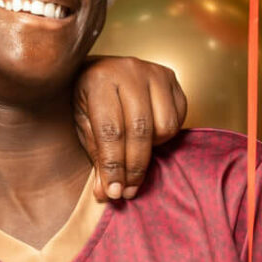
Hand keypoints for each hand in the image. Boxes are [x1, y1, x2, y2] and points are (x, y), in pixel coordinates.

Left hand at [72, 55, 185, 201]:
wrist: (101, 68)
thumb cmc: (89, 98)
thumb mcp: (83, 124)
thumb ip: (96, 156)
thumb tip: (107, 193)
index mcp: (99, 80)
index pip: (111, 131)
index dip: (114, 166)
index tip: (114, 192)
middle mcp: (129, 71)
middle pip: (140, 131)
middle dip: (134, 167)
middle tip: (128, 191)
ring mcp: (153, 71)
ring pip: (165, 126)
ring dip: (152, 147)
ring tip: (135, 149)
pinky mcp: (171, 77)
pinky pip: (178, 118)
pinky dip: (166, 134)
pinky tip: (149, 133)